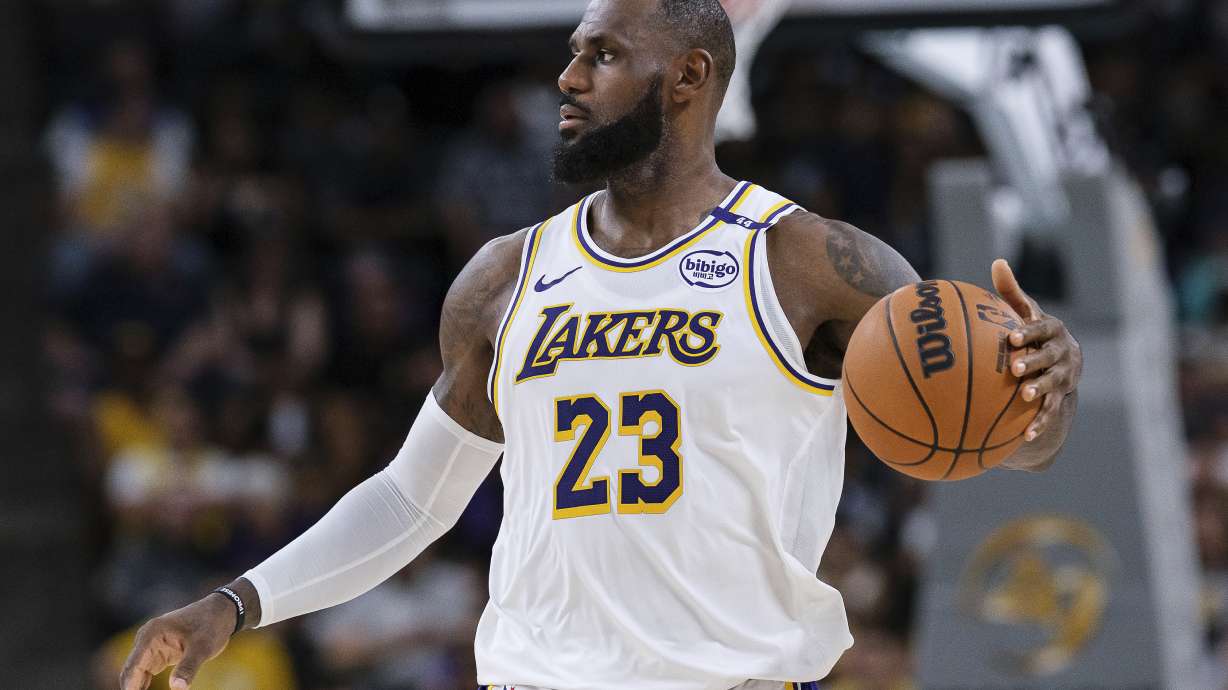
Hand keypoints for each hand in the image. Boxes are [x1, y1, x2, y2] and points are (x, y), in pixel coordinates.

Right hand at [119, 594, 234, 689]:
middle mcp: (146, 639)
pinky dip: (144, 684)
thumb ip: (188, 667)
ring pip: (136, 673)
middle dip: (131, 688)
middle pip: (131, 672)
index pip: (132, 667)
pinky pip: (146, 672)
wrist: (221, 612)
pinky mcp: (158, 652)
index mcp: (151, 635)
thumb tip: (177, 688)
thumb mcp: (203, 647)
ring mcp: (151, 645)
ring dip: (137, 688)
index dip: (129, 687)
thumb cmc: (211, 625)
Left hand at [991, 258, 1081, 441]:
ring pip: (1053, 384)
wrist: (1063, 357)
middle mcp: (1062, 352)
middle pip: (1049, 358)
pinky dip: (1039, 423)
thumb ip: (1011, 291)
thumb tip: (997, 262)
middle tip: (1016, 369)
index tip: (1012, 337)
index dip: (1029, 333)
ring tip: (1024, 396)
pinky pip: (1049, 411)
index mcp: (1051, 329)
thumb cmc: (1033, 330)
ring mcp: (1063, 376)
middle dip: (1034, 363)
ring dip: (1040, 390)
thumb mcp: (1025, 311)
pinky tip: (1025, 436)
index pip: (1040, 328)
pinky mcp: (1060, 396)